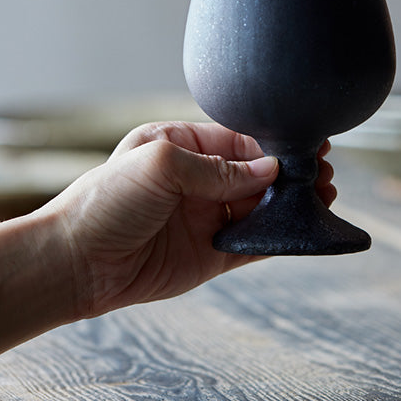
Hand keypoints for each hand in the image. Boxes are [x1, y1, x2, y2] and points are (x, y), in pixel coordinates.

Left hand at [45, 121, 335, 319]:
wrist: (75, 261)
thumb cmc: (104, 201)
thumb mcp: (159, 165)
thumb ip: (216, 168)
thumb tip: (268, 169)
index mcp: (180, 146)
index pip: (238, 140)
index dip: (272, 142)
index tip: (308, 143)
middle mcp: (195, 181)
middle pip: (255, 173)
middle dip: (290, 172)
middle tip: (323, 173)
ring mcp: (204, 218)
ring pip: (260, 208)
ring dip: (291, 205)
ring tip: (324, 199)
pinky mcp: (209, 255)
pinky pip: (252, 244)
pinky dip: (279, 239)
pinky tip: (303, 231)